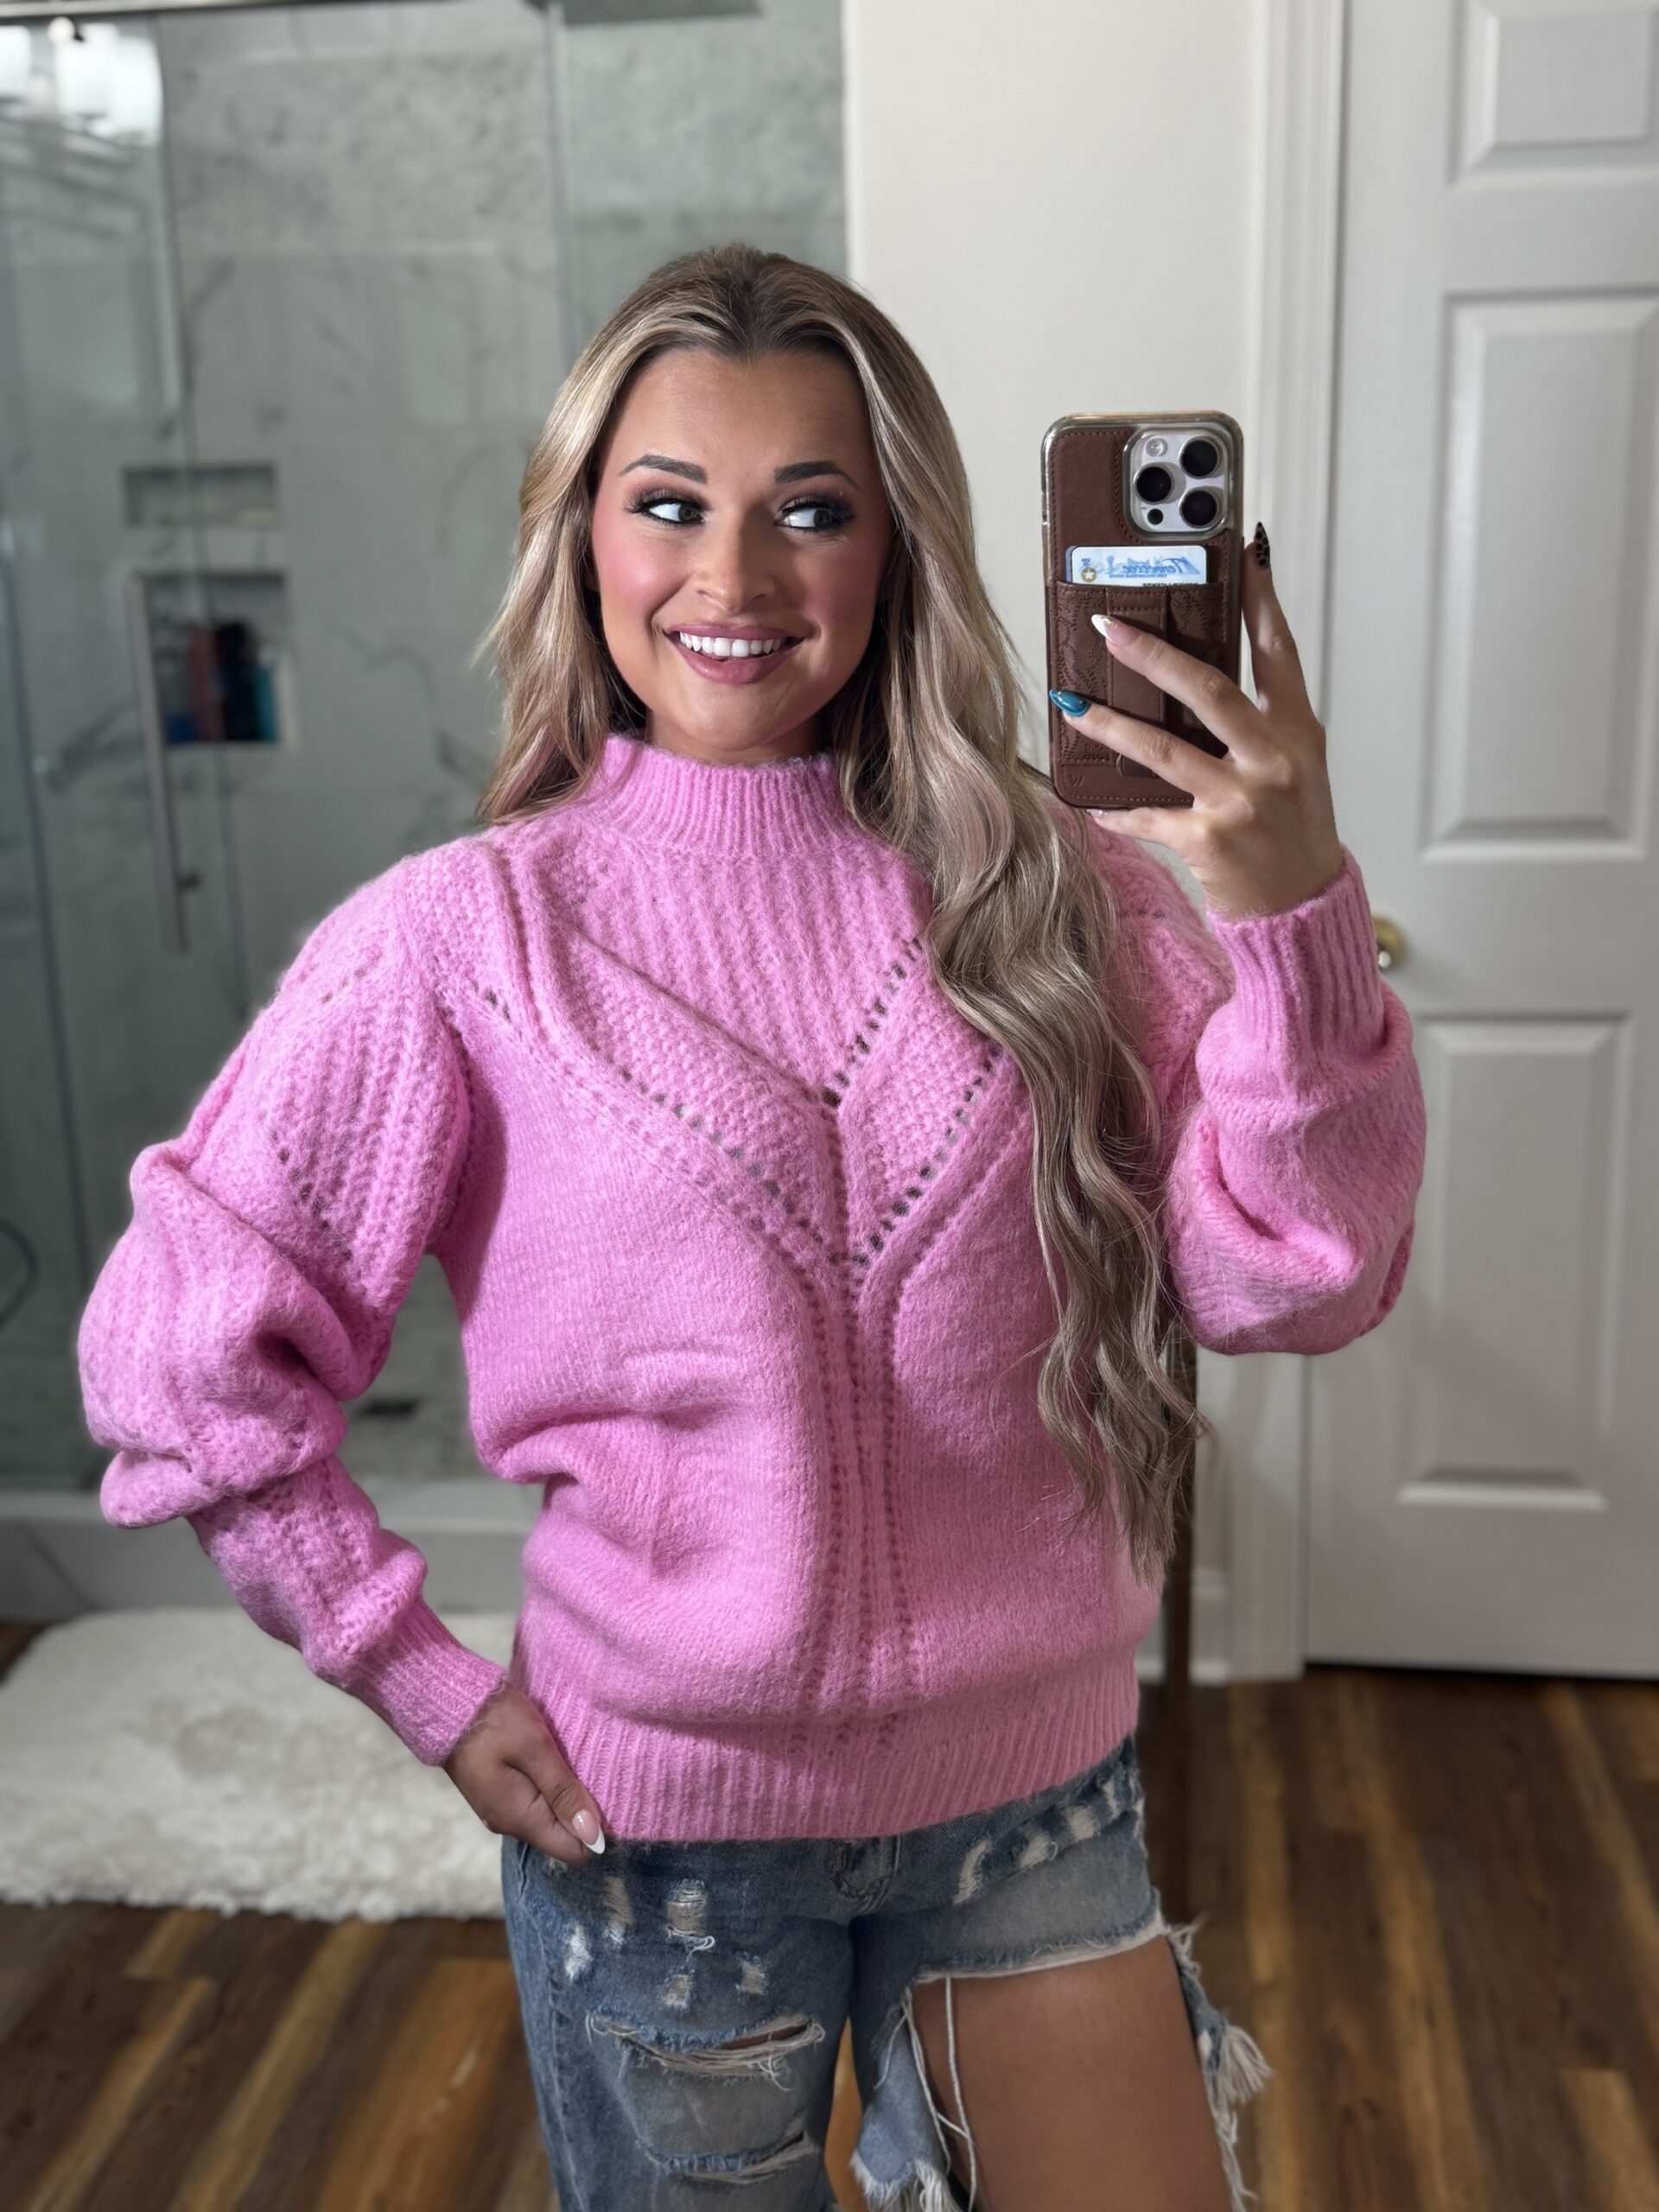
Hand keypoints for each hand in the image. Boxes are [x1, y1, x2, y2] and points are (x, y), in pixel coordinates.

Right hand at [443, 1680, 607, 1865]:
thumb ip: (564, 1793)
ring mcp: (500, 1810)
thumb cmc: (494, 1721)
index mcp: (520, 1819)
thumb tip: (594, 1838)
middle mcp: (509, 1824)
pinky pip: (534, 1802)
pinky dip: (549, 1786)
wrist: (446, 1702)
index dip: (596, 1829)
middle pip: (562, 1834)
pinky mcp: (497, 1794)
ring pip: (548, 1816)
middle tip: (592, 1770)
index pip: (573, 1850)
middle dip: (582, 1810)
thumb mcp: (535, 1749)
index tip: (607, 1797)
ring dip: (565, 1794)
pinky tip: (553, 1760)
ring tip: (574, 1761)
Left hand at [1051, 525, 1345, 920]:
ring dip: (1112, 725)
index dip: (1261, 601)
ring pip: (1165, 751)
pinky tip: (1093, 804)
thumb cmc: (1291, 833)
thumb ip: (1256, 724)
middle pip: (1210, 691)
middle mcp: (1274, 762)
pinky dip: (1118, 811)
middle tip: (1112, 630)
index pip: (1279, 653)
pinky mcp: (1209, 842)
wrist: (1301, 908)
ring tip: (1072, 705)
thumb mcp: (1293, 768)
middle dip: (1156, 657)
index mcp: (1298, 733)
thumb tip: (1191, 679)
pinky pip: (1149, 817)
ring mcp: (1242, 802)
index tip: (1243, 553)